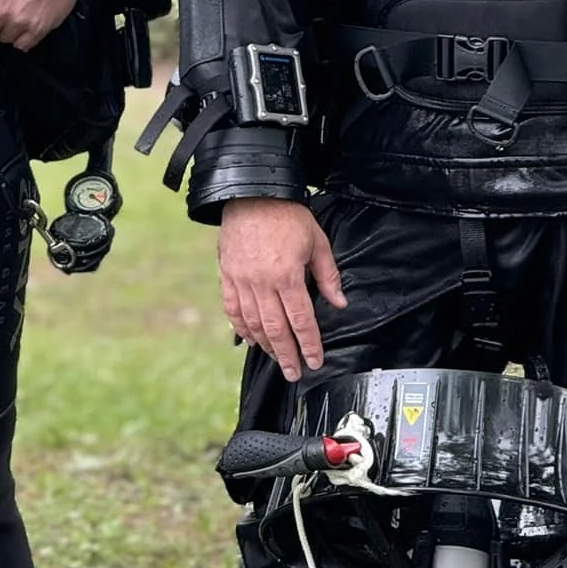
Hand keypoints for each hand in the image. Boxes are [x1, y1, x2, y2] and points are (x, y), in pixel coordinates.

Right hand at [219, 198, 346, 383]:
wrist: (252, 194)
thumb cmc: (287, 215)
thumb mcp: (317, 242)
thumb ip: (328, 275)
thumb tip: (339, 302)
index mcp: (287, 276)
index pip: (301, 320)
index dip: (309, 344)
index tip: (315, 361)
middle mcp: (262, 283)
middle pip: (275, 329)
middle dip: (287, 355)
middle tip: (294, 373)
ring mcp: (241, 280)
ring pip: (252, 323)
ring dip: (265, 345)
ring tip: (276, 359)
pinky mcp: (227, 275)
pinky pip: (232, 308)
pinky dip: (240, 327)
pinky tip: (249, 339)